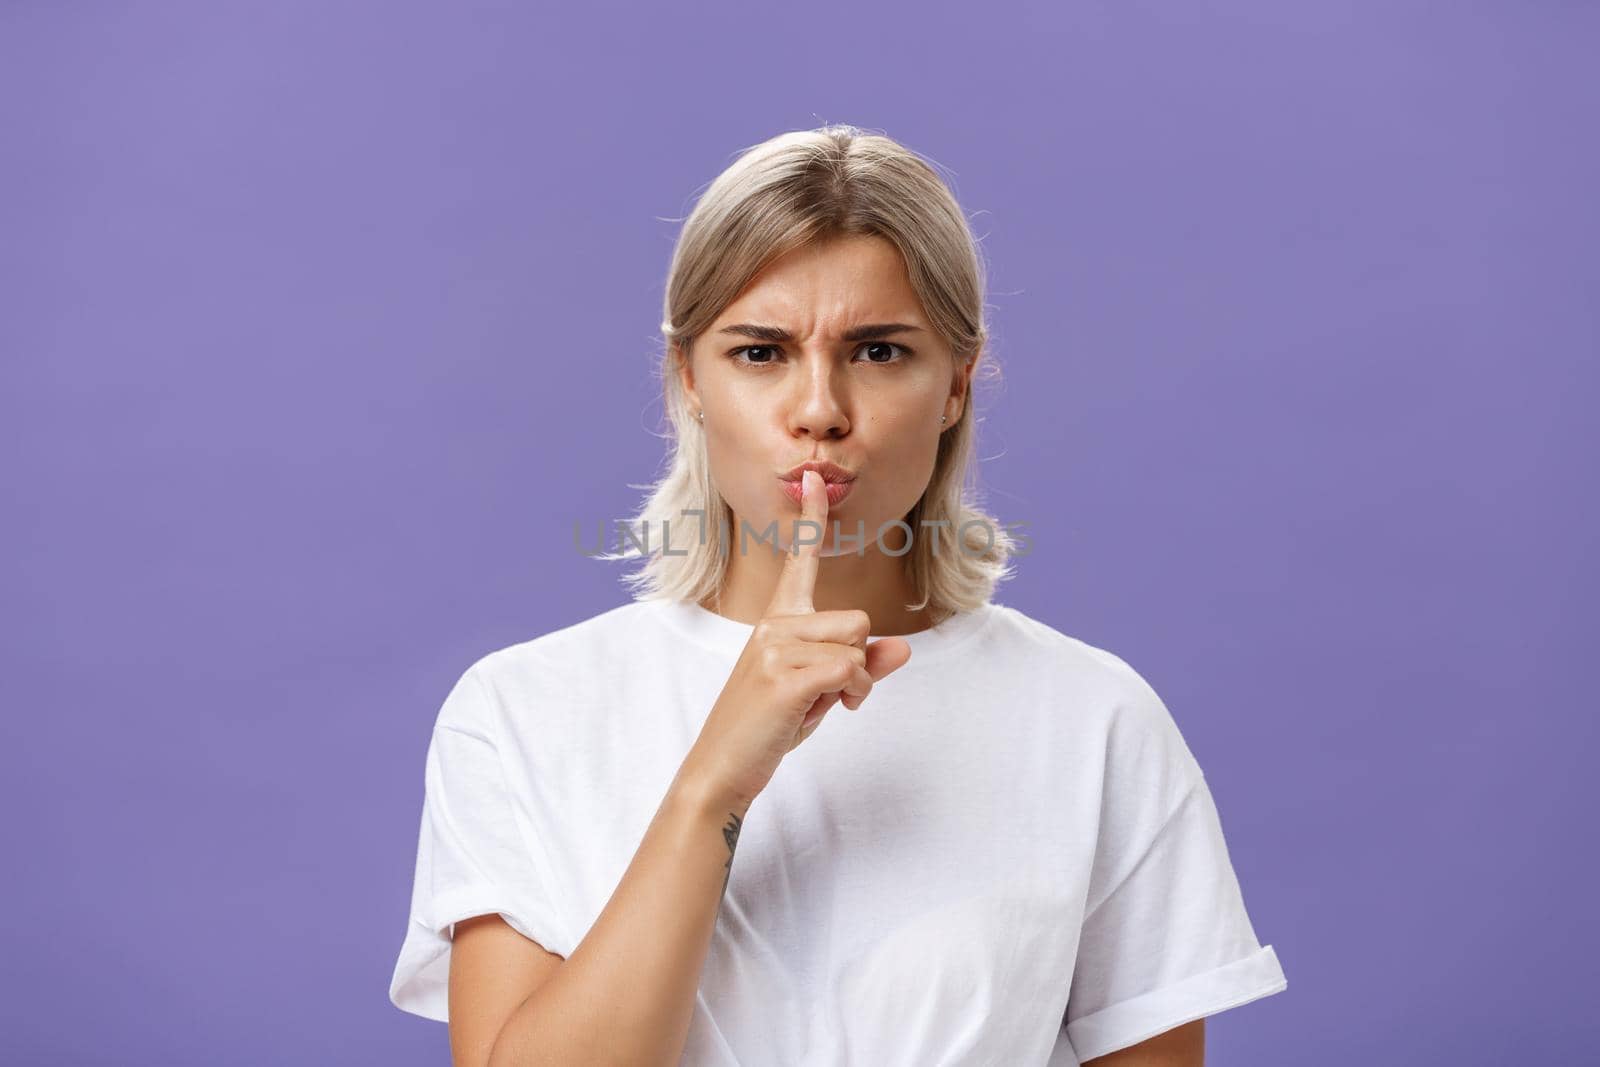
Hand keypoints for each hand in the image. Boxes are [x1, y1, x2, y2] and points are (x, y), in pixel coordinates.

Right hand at [681, 470, 912, 807]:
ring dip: (855, 682)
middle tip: (828, 694)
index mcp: (777, 620)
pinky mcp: (782, 675)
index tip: (813, 479)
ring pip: (856, 644)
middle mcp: (774, 624)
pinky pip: (849, 669)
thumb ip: (859, 665)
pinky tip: (823, 712)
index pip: (798, 561)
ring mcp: (774, 646)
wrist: (722, 769)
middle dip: (858, 662)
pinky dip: (850, 694)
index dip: (809, 519)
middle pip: (857, 619)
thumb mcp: (820, 691)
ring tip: (821, 703)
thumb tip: (903, 647)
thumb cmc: (768, 726)